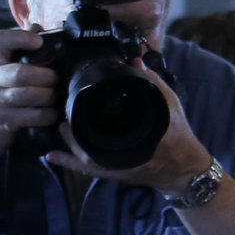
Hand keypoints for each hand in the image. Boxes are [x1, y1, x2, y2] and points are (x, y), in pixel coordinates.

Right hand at [0, 28, 58, 150]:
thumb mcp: (3, 65)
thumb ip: (19, 46)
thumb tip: (37, 27)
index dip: (20, 38)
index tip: (38, 42)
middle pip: (21, 73)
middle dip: (46, 76)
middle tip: (56, 78)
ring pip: (29, 95)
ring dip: (50, 95)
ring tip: (56, 94)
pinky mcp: (4, 120)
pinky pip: (33, 116)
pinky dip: (48, 114)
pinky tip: (52, 112)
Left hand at [44, 61, 213, 196]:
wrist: (184, 167)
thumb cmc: (178, 134)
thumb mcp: (169, 104)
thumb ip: (152, 83)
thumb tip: (135, 61)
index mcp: (134, 137)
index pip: (100, 127)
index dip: (81, 116)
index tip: (71, 102)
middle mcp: (120, 155)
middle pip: (85, 144)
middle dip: (70, 130)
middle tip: (61, 114)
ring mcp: (114, 166)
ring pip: (81, 157)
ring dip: (66, 144)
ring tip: (57, 128)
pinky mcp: (112, 173)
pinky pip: (85, 168)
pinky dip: (67, 161)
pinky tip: (51, 154)